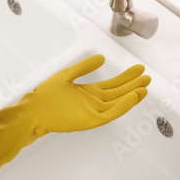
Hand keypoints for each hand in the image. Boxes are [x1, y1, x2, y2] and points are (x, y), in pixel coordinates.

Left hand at [0, 54, 149, 170]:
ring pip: (117, 103)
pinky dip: (122, 106)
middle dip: (133, 85)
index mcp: (87, 93)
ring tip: (144, 87)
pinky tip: (132, 97)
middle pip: (118, 93)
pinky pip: (110, 114)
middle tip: (148, 77)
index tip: (138, 69)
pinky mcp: (89, 121)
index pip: (112, 85)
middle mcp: (92, 103)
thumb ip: (83, 67)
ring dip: (131, 96)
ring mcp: (92, 113)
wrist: (32, 112)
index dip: (126, 77)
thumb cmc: (44, 97)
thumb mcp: (66, 75)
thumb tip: (101, 58)